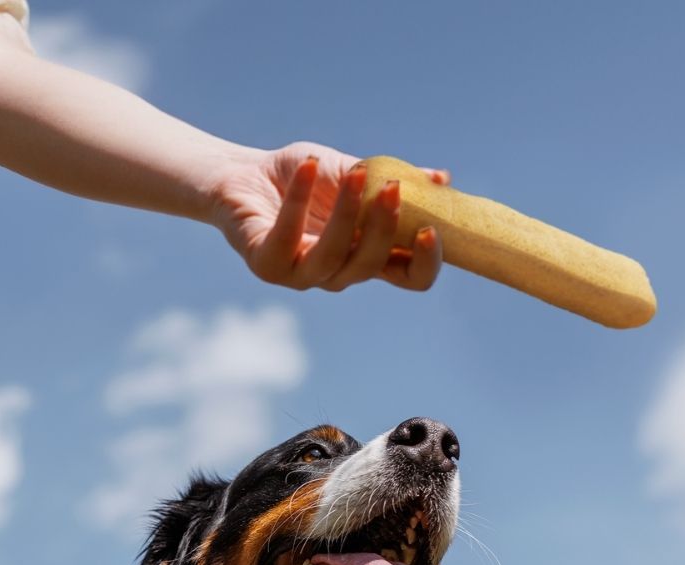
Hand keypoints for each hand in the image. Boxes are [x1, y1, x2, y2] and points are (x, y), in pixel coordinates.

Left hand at [210, 142, 448, 291]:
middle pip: (372, 265)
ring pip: (334, 256)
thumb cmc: (302, 177)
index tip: (432, 229)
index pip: (409, 278)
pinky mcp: (266, 264)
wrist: (242, 174)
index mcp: (365, 256)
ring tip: (354, 173)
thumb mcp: (353, 173)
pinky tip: (308, 166)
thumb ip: (392, 180)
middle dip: (386, 227)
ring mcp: (301, 274)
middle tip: (392, 187)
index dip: (426, 263)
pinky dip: (299, 199)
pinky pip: (287, 237)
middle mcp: (337, 273)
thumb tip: (442, 180)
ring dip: (348, 213)